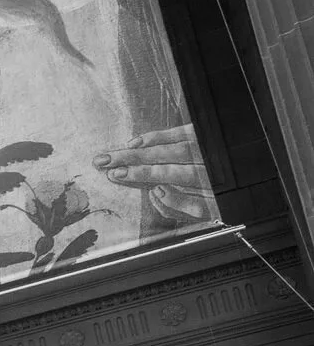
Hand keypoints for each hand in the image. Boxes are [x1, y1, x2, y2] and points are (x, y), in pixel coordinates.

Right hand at [94, 127, 213, 224]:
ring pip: (170, 146)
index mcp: (206, 183)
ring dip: (139, 150)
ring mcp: (206, 148)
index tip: (118, 175)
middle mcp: (207, 163)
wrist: (241, 180)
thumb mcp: (204, 213)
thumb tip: (156, 191)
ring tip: (113, 154)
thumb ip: (181, 205)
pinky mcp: (204, 136)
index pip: (169, 176)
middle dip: (132, 160)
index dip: (142, 174)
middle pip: (165, 158)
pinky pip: (181, 132)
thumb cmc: (218, 200)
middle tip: (105, 162)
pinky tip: (137, 142)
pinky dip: (157, 136)